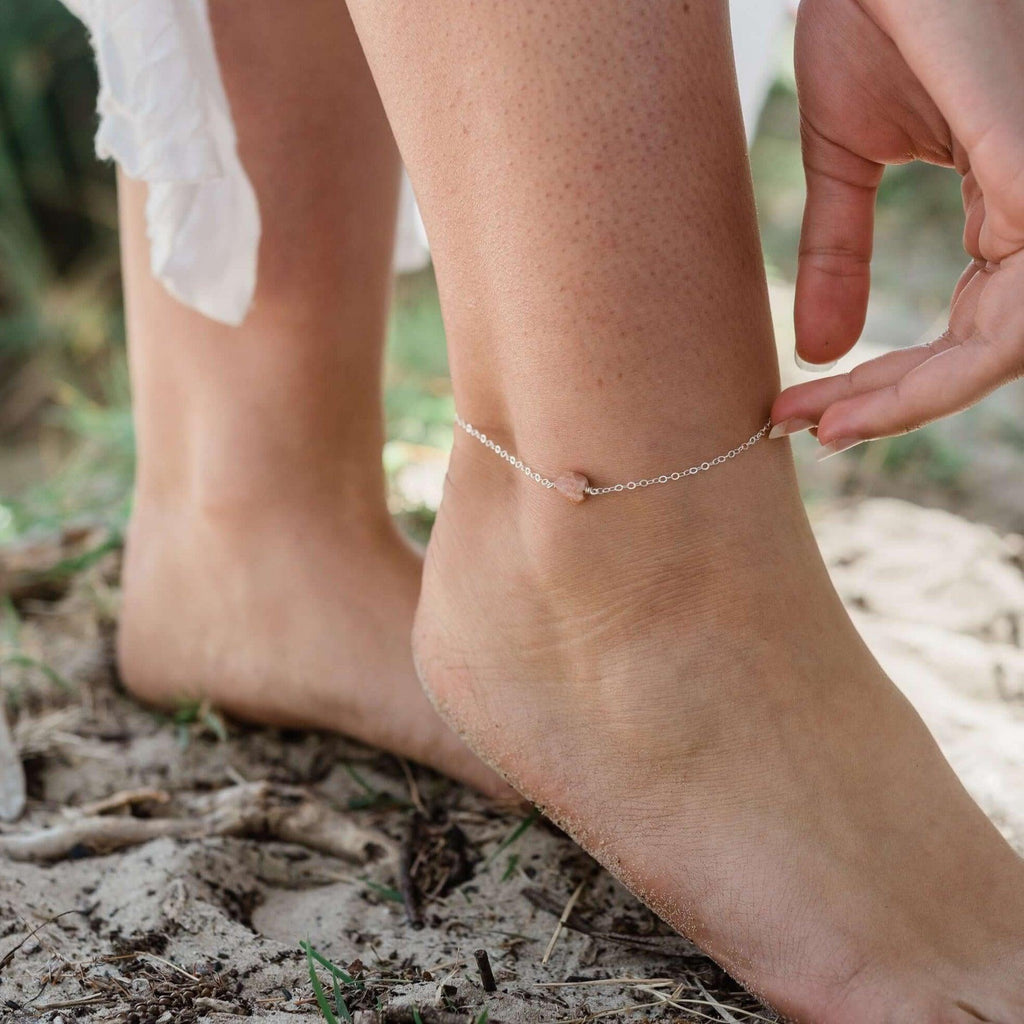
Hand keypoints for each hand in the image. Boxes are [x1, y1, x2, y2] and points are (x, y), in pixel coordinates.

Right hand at [770, 0, 1023, 456]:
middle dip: (888, 403)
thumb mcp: (847, 155)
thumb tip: (819, 349)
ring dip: (900, 406)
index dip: (888, 379)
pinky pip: (1007, 326)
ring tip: (819, 425)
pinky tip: (851, 404)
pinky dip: (929, 381)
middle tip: (804, 426)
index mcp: (1011, 200)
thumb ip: (838, 253)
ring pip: (999, 354)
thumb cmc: (878, 14)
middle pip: (982, 352)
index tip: (803, 406)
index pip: (966, 323)